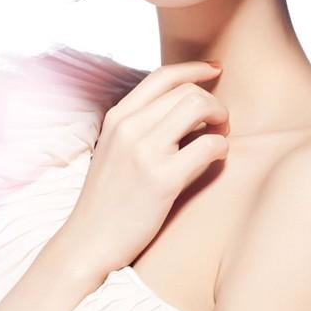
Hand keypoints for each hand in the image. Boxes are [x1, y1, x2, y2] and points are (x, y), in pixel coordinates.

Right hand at [62, 61, 228, 277]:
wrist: (89, 242)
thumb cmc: (108, 201)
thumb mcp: (114, 151)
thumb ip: (140, 127)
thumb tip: (185, 110)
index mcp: (116, 118)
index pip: (162, 76)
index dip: (194, 69)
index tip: (215, 70)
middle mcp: (128, 127)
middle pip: (187, 90)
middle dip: (213, 102)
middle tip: (219, 123)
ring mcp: (144, 152)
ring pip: (199, 107)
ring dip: (220, 119)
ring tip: (219, 138)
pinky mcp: (162, 179)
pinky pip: (210, 146)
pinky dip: (221, 149)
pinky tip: (215, 160)